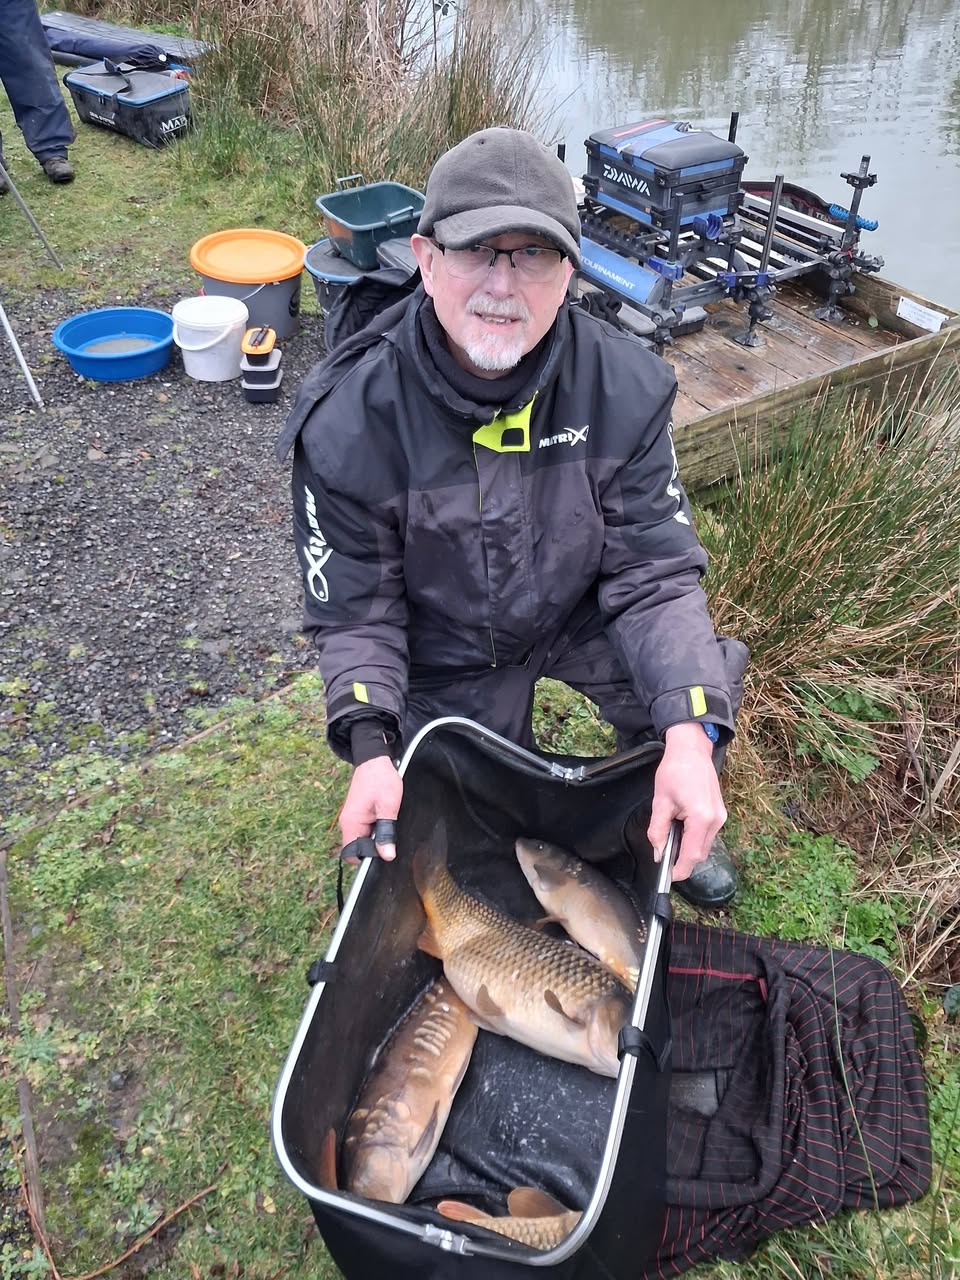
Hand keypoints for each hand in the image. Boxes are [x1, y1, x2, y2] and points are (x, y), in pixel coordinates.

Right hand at [338, 756, 403, 861]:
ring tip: (388, 826)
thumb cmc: (381, 779)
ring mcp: (351, 819)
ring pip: (361, 839)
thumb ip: (386, 832)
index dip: (367, 858)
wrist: (374, 759)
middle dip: (373, 849)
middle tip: (390, 839)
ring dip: (375, 838)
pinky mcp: (357, 814)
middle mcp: (347, 823)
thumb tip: (387, 855)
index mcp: (351, 824)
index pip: (352, 855)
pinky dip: (374, 830)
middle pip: (357, 849)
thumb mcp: (388, 806)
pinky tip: (385, 821)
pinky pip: (364, 830)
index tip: (383, 853)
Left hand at [648, 722, 726, 881]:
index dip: (680, 869)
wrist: (691, 750)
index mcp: (701, 817)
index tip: (668, 878)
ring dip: (689, 848)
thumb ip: (657, 830)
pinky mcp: (720, 813)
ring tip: (670, 841)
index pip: (692, 854)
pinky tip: (681, 830)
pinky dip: (695, 838)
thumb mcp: (660, 801)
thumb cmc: (674, 771)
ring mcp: (721, 816)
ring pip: (705, 845)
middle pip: (700, 853)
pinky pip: (708, 834)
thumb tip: (657, 852)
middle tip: (664, 857)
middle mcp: (716, 820)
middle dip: (683, 860)